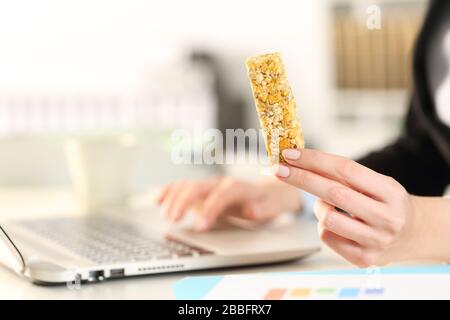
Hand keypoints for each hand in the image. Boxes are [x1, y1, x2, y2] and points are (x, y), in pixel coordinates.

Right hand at [156, 176, 301, 230]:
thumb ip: (262, 209)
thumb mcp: (271, 207)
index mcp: (239, 187)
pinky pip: (182, 187)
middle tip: (172, 219)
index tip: (200, 226)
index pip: (222, 194)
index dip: (210, 208)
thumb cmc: (267, 201)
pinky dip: (169, 191)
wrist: (267, 191)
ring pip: (188, 185)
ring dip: (173, 197)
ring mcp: (209, 186)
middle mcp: (221, 183)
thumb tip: (250, 211)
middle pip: (199, 186)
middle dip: (183, 201)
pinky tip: (157, 199)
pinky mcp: (200, 191)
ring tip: (165, 215)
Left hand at [273, 148, 421, 266]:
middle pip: (333, 192)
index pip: (346, 169)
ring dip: (317, 206)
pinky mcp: (363, 259)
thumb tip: (300, 162)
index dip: (314, 160)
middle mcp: (386, 218)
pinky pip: (327, 236)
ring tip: (327, 202)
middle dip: (300, 178)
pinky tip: (337, 222)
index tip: (290, 154)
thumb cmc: (387, 203)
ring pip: (327, 218)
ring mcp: (376, 241)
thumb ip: (346, 176)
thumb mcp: (378, 183)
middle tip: (278, 169)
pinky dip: (324, 225)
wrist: (415, 235)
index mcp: (391, 192)